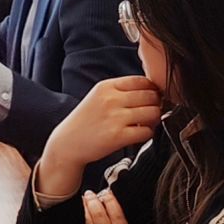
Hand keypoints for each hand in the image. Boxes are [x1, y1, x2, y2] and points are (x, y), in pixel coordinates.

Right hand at [35, 76, 161, 198]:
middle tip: (149, 112)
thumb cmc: (85, 121)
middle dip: (155, 104)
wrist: (68, 142)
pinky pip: (147, 131)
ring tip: (145, 123)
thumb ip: (121, 91)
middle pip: (151, 96)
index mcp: (106, 87)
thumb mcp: (98, 96)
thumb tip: (152, 91)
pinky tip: (138, 134)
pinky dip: (147, 133)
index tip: (150, 97)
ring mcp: (115, 118)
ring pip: (153, 112)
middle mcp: (110, 100)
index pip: (142, 81)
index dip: (152, 89)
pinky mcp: (118, 136)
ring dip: (154, 119)